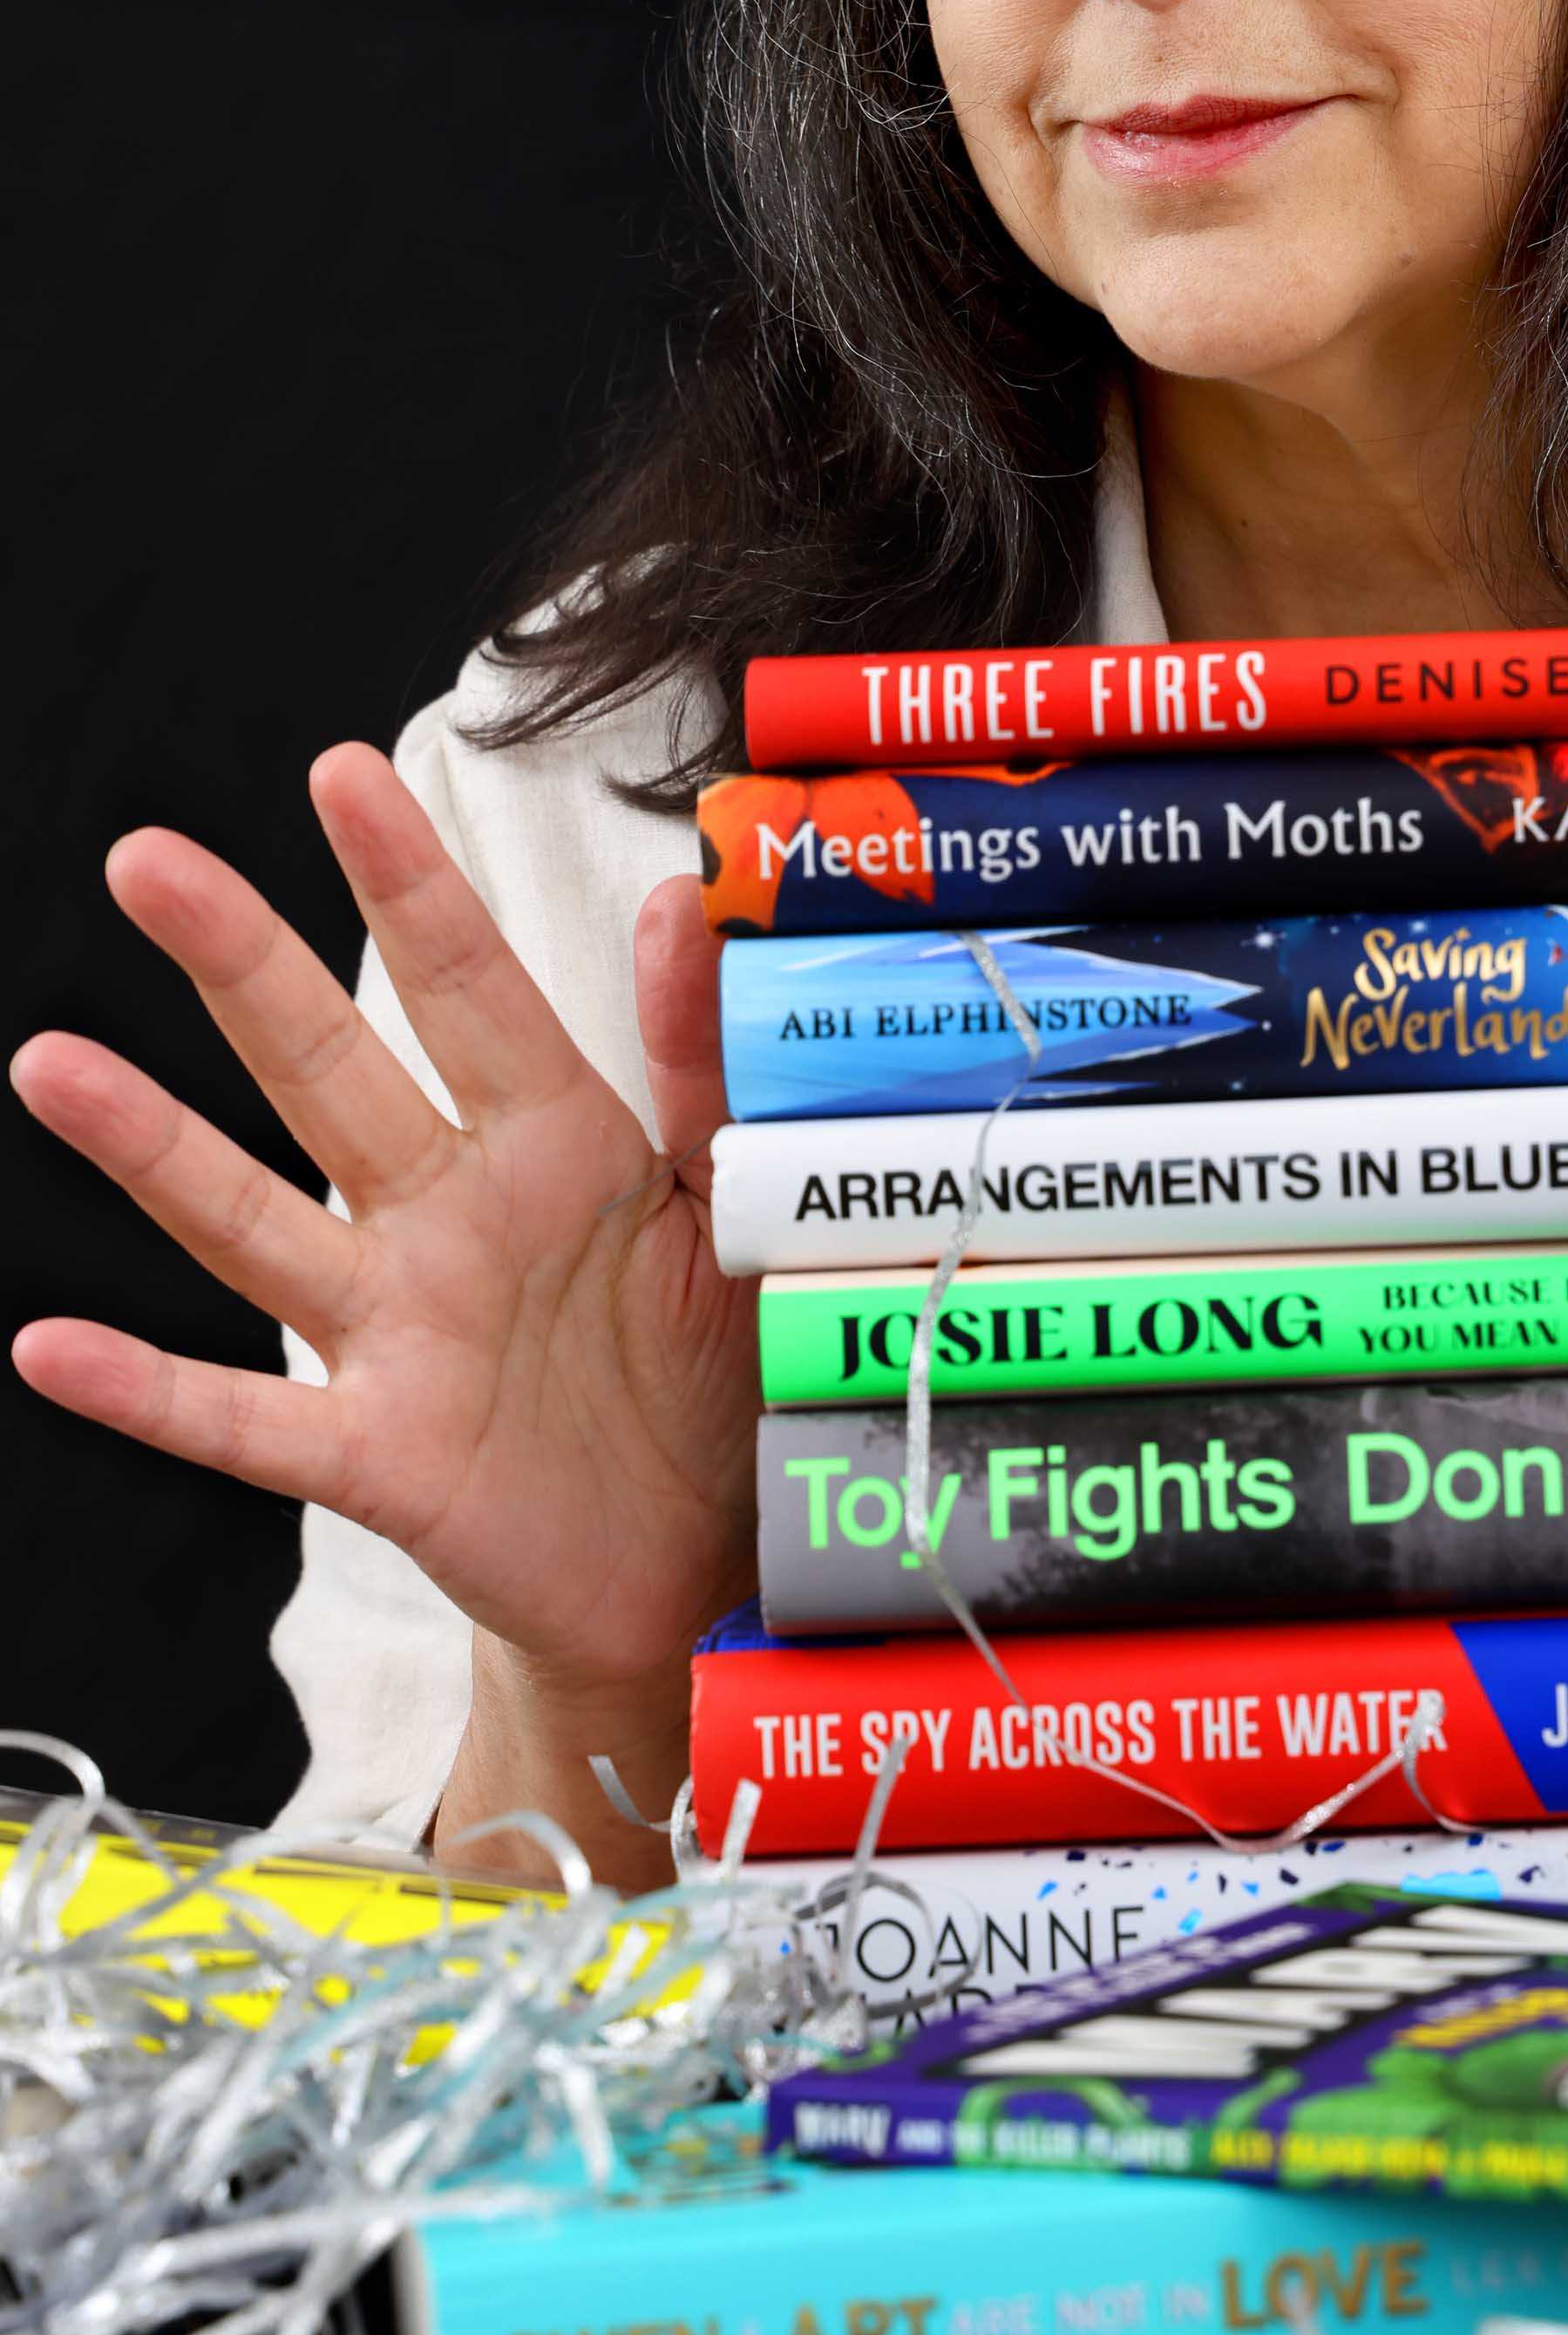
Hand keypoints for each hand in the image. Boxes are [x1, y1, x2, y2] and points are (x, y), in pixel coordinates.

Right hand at [11, 749, 755, 1872]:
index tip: (343, 772)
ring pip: (254, 1224)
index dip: (407, 884)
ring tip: (49, 1064)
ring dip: (151, 1148)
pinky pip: (245, 1422)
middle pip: (329, 1071)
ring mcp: (400, 1333)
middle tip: (149, 861)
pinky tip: (49, 1349)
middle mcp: (450, 1218)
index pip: (468, 989)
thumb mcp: (732, 1214)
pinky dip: (148, 1390)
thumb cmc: (718, 1373)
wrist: (705, 1563)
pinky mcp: (379, 1455)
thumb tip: (683, 900)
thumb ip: (703, 1070)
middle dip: (243, 967)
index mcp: (554, 1145)